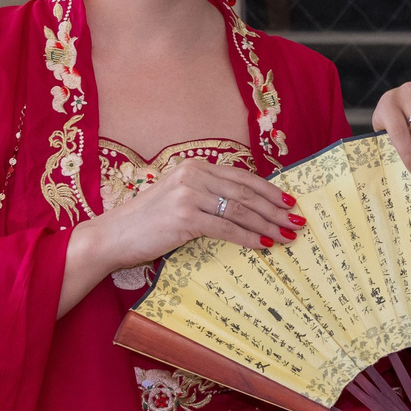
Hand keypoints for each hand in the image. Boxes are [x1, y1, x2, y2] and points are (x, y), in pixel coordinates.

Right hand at [59, 158, 302, 314]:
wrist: (113, 236)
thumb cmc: (146, 222)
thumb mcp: (178, 198)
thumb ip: (207, 195)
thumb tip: (246, 208)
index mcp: (193, 166)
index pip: (241, 177)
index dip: (268, 190)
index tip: (289, 202)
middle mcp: (192, 174)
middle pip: (245, 192)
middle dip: (275, 209)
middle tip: (297, 221)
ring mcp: (188, 195)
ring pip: (240, 210)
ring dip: (268, 225)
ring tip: (286, 235)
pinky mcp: (185, 217)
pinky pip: (226, 228)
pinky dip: (248, 237)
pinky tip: (264, 245)